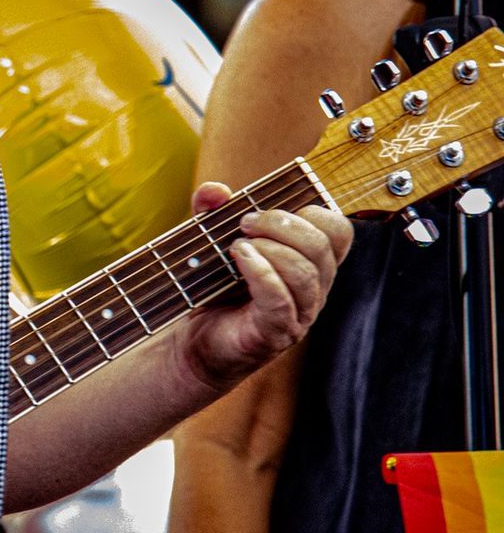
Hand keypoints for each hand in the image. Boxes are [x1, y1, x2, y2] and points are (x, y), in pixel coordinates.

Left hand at [172, 181, 351, 392]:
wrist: (193, 342)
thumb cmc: (212, 291)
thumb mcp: (211, 243)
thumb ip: (212, 213)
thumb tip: (215, 191)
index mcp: (311, 264)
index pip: (339, 231)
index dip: (312, 212)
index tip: (270, 208)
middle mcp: (313, 290)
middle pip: (323, 247)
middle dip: (283, 224)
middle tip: (245, 223)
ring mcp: (298, 315)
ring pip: (306, 273)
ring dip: (271, 248)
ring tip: (237, 245)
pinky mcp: (274, 333)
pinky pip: (280, 300)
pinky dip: (261, 272)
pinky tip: (240, 258)